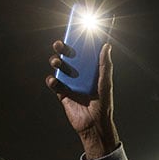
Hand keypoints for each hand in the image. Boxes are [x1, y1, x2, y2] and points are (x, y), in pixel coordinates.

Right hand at [46, 41, 118, 159]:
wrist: (94, 126)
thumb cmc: (104, 105)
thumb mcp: (105, 84)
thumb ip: (105, 66)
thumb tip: (106, 46)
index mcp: (91, 70)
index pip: (83, 53)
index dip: (78, 43)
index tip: (73, 33)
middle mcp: (80, 75)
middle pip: (69, 57)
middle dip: (62, 50)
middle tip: (59, 45)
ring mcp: (71, 84)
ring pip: (60, 68)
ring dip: (56, 62)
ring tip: (57, 62)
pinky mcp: (63, 94)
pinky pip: (54, 84)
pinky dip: (52, 81)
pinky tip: (53, 80)